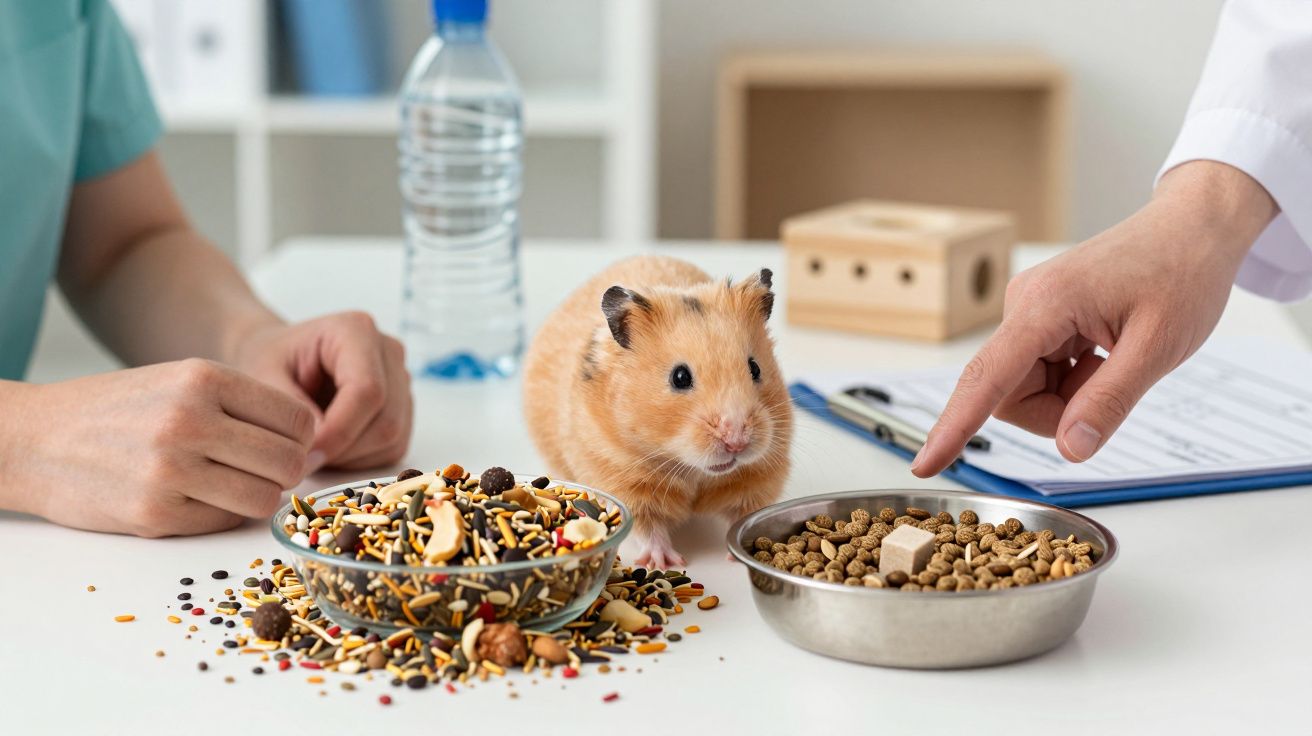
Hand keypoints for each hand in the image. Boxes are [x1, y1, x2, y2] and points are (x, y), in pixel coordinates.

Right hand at [1, 360, 314, 535]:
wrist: (34, 440)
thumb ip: (242, 403)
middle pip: (288, 462)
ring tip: (232, 486)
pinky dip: (221, 515)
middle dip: (286, 472)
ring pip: (264, 499)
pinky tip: (197, 499)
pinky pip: (224, 522)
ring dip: (258, 497)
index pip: (297, 419)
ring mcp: (172, 470)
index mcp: (204, 378)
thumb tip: (307, 439)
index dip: (301, 438)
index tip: (285, 445)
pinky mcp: (155, 514)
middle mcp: (190, 420)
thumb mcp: (180, 380)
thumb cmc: (118, 410)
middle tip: (264, 472)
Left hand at [231, 312, 411, 470]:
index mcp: (356, 330)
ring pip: (392, 436)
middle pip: (386, 418)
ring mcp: (401, 380)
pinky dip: (360, 459)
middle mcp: (388, 352)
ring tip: (315, 447)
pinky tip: (333, 446)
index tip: (306, 453)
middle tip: (304, 456)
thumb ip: (290, 409)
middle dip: (344, 447)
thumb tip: (317, 445)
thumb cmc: (273, 362)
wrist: (283, 360)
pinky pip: (393, 447)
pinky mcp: (403, 408)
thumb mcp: (264, 377)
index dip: (340, 430)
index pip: (367, 390)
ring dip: (351, 455)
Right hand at [912, 161, 1276, 476]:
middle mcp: (1023, 306)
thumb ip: (1109, 401)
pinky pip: (1038, 374)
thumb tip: (1070, 450)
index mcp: (1044, 305)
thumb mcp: (1158, 346)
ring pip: (1024, 390)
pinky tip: (1104, 352)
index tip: (924, 465)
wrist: (1193, 229)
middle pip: (1009, 394)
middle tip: (1112, 382)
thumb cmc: (1182, 272)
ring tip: (1113, 360)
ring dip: (1070, 395)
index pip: (987, 377)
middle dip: (1057, 410)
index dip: (954, 426)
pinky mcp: (1038, 320)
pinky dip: (1073, 380)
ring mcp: (1028, 312)